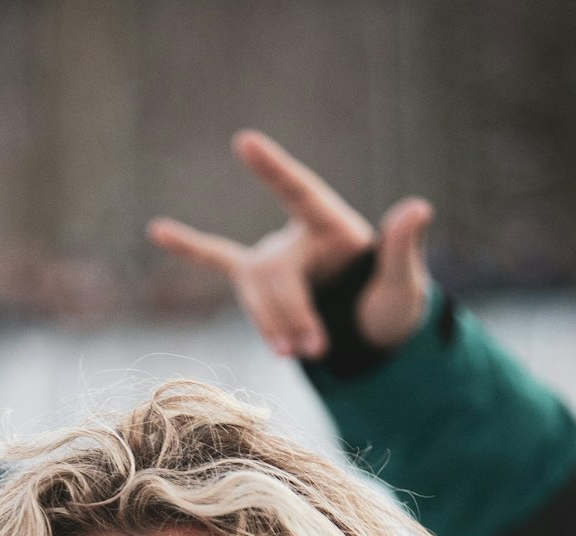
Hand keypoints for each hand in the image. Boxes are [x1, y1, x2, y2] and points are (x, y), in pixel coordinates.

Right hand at [148, 129, 432, 358]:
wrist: (369, 338)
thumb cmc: (388, 307)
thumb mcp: (404, 285)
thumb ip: (404, 249)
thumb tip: (418, 208)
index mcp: (332, 225)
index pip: (299, 191)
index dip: (273, 170)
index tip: (243, 142)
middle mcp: (295, 236)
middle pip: (274, 273)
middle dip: (291, 314)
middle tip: (315, 351)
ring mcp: (272, 259)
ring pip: (253, 292)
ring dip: (271, 325)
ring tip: (296, 354)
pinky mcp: (256, 282)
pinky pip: (217, 259)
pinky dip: (189, 246)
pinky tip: (157, 229)